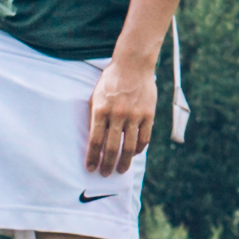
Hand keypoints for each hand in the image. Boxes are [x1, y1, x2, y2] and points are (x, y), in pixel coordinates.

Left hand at [86, 53, 160, 177]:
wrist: (132, 65)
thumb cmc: (111, 81)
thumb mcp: (96, 96)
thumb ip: (95, 117)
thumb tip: (95, 140)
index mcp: (100, 110)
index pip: (95, 141)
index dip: (92, 157)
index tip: (90, 168)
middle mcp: (117, 114)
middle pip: (111, 147)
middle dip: (107, 164)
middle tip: (104, 174)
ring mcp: (134, 115)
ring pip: (129, 146)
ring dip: (124, 161)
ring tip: (120, 170)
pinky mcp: (148, 114)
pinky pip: (144, 138)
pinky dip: (138, 149)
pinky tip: (133, 154)